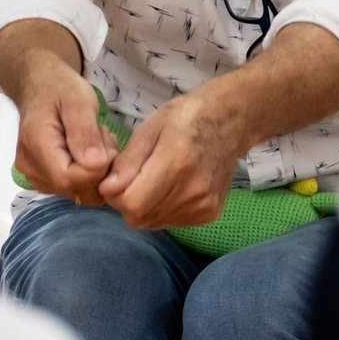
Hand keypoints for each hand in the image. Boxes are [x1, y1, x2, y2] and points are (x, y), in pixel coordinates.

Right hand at [13, 61, 117, 204]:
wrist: (40, 86)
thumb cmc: (59, 88)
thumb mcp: (78, 100)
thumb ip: (85, 132)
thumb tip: (96, 164)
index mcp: (35, 145)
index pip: (69, 178)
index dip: (97, 167)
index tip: (106, 140)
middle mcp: (30, 168)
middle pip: (75, 188)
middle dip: (100, 167)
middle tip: (102, 136)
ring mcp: (35, 176)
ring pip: (78, 191)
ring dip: (96, 171)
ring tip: (95, 140)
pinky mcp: (43, 179)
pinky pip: (74, 188)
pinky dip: (89, 174)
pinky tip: (88, 151)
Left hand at [99, 92, 244, 229]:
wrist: (231, 121)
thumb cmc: (186, 116)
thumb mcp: (150, 127)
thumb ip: (128, 160)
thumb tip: (107, 188)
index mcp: (176, 163)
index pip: (131, 203)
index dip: (115, 193)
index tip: (115, 177)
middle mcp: (193, 190)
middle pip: (139, 217)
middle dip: (126, 201)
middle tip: (132, 177)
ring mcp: (204, 205)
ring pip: (153, 223)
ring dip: (144, 206)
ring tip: (153, 179)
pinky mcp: (210, 213)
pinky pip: (170, 222)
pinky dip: (161, 209)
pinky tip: (170, 187)